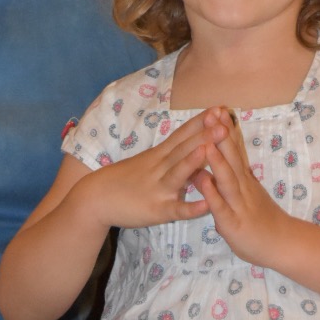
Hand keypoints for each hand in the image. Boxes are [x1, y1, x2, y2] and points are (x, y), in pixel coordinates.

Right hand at [81, 109, 227, 231]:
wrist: (95, 198)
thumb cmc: (123, 179)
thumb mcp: (147, 162)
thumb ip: (169, 155)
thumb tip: (191, 145)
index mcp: (159, 155)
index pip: (182, 134)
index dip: (200, 121)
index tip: (218, 108)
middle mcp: (160, 168)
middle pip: (183, 148)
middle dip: (204, 134)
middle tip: (224, 121)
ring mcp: (158, 188)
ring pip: (178, 173)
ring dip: (194, 161)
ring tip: (210, 148)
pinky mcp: (157, 211)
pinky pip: (176, 209)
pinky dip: (191, 207)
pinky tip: (206, 204)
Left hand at [193, 110, 291, 267]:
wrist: (282, 246)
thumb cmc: (261, 221)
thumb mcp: (244, 195)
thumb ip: (226, 181)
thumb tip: (207, 166)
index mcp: (244, 179)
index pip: (234, 150)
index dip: (225, 131)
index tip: (216, 109)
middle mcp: (243, 187)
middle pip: (232, 157)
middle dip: (221, 136)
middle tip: (212, 113)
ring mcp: (239, 204)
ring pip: (227, 179)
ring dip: (217, 160)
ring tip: (208, 142)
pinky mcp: (233, 223)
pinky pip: (221, 207)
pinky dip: (212, 194)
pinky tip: (204, 182)